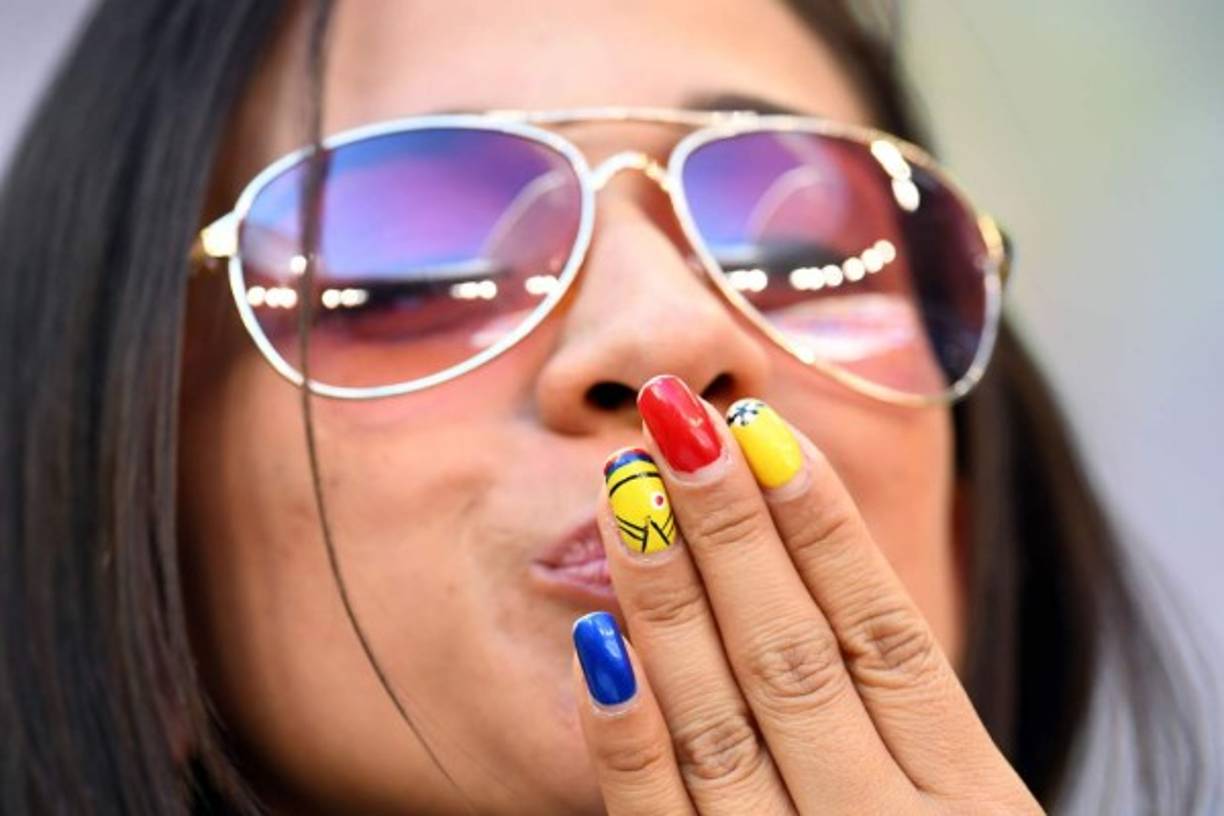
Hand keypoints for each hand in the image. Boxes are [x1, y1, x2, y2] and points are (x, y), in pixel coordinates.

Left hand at [570, 375, 1042, 814]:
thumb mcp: (967, 813)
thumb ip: (898, 713)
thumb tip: (805, 557)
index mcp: (971, 799)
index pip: (882, 628)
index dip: (821, 523)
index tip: (764, 427)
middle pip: (792, 651)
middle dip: (727, 528)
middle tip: (673, 422)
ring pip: (720, 716)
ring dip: (666, 597)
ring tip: (625, 490)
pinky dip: (624, 732)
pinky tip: (595, 640)